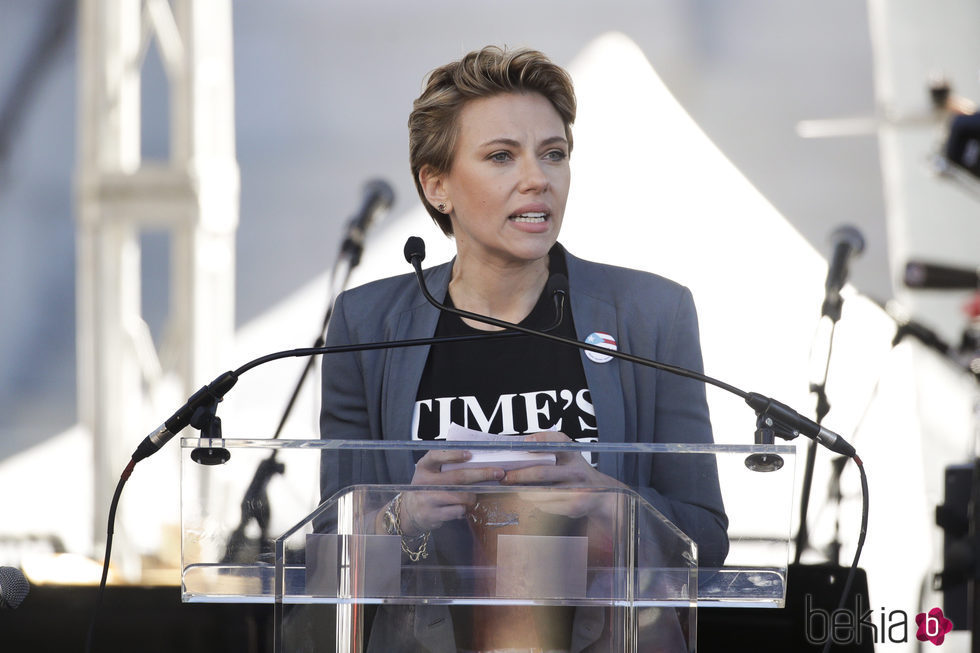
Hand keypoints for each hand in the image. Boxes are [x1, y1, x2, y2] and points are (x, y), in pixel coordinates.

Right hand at [398, 449, 504, 533]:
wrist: (409, 511)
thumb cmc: (427, 488)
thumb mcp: (430, 473)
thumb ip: (447, 466)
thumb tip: (478, 459)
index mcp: (424, 467)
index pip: (437, 456)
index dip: (454, 454)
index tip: (470, 454)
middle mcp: (424, 482)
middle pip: (457, 477)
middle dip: (481, 474)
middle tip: (498, 473)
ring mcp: (427, 500)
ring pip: (460, 496)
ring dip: (473, 496)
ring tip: (473, 496)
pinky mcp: (432, 515)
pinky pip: (457, 511)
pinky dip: (464, 509)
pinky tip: (461, 508)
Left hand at [500, 431, 625, 519]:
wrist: (600, 494)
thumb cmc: (575, 473)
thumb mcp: (569, 457)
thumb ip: (549, 450)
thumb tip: (521, 449)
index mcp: (573, 454)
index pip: (559, 441)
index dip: (541, 440)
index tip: (525, 443)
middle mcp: (576, 470)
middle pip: (542, 472)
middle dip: (519, 475)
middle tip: (505, 476)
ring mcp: (577, 490)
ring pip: (541, 493)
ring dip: (523, 492)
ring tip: (513, 488)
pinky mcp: (574, 506)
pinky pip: (547, 506)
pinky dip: (535, 503)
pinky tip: (531, 499)